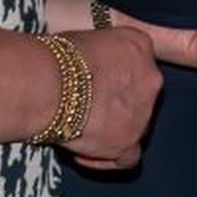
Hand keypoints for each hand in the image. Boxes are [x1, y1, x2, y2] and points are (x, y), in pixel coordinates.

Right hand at [60, 27, 161, 169]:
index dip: (114, 75)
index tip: (92, 81)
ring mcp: (143, 111)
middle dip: (116, 103)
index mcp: (139, 44)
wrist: (46, 85)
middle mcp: (150, 76)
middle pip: (140, 95)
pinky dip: (108, 158)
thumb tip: (85, 64)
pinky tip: (83, 153)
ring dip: (112, 130)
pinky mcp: (129, 140)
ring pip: (136, 125)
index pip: (137, 62)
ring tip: (79, 131)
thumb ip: (98, 52)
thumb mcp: (85, 38)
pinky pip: (128, 157)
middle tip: (86, 108)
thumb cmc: (54, 58)